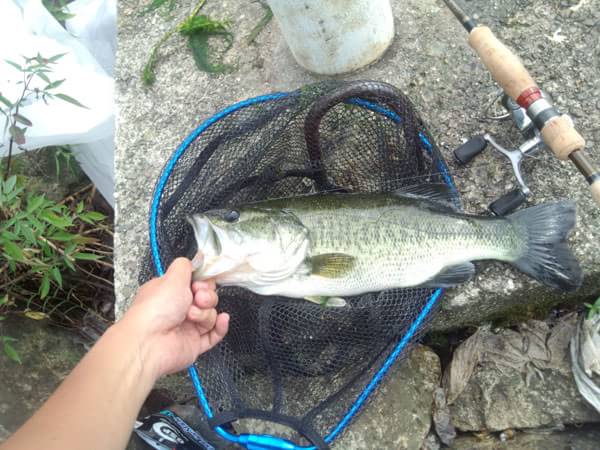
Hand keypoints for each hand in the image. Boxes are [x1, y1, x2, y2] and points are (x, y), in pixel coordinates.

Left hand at [117, 257, 228, 380]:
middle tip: (197, 298)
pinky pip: (214, 334)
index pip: (196, 284)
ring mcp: (187, 327)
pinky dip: (220, 327)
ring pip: (210, 315)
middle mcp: (178, 309)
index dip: (202, 282)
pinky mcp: (194, 344)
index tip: (199, 283)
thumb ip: (186, 266)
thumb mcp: (172, 277)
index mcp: (170, 292)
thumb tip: (196, 259)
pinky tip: (222, 320)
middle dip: (206, 297)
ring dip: (205, 313)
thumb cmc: (156, 308)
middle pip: (206, 298)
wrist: (150, 342)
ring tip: (192, 316)